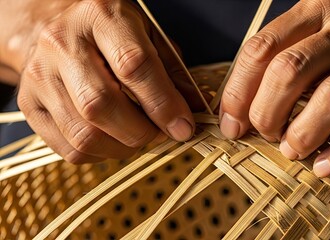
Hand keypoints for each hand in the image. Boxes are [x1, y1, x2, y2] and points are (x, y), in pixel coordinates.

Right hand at [6, 0, 196, 162]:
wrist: (54, 28)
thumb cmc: (109, 33)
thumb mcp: (146, 35)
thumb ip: (172, 71)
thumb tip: (196, 109)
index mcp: (100, 17)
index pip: (133, 65)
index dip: (163, 104)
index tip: (183, 127)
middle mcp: (62, 44)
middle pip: (101, 105)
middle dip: (141, 132)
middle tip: (160, 135)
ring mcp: (40, 76)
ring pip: (83, 134)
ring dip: (122, 148)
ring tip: (138, 137)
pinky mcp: (29, 105)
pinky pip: (68, 149)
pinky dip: (100, 155)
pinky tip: (113, 139)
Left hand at [220, 0, 329, 176]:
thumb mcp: (320, 35)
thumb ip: (281, 61)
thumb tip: (237, 109)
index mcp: (318, 10)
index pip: (262, 48)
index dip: (238, 91)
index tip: (231, 122)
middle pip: (291, 71)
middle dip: (266, 112)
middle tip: (264, 134)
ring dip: (303, 133)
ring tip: (292, 151)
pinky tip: (325, 167)